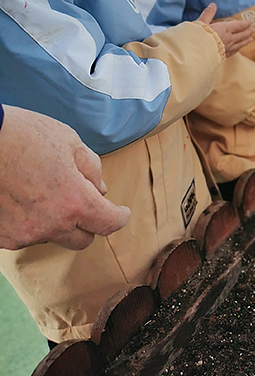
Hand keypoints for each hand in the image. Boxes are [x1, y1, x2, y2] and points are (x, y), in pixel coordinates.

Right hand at [0, 106, 130, 250]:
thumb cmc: (23, 135)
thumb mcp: (68, 140)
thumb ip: (90, 167)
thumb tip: (99, 187)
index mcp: (74, 201)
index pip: (107, 223)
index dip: (119, 217)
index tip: (121, 213)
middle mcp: (50, 225)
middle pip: (82, 240)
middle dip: (88, 222)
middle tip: (83, 200)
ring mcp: (23, 235)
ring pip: (52, 236)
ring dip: (56, 221)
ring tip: (44, 191)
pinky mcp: (2, 237)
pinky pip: (26, 235)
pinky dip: (31, 222)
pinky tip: (23, 199)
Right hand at [197, 3, 254, 56]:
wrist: (196, 54)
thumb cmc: (198, 37)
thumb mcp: (201, 22)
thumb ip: (208, 14)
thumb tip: (213, 5)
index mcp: (224, 29)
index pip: (238, 25)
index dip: (246, 23)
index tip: (251, 21)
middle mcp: (228, 39)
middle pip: (241, 35)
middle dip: (248, 32)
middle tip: (253, 29)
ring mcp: (227, 48)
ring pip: (239, 44)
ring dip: (245, 41)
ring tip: (250, 39)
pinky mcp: (223, 56)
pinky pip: (234, 51)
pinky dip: (238, 48)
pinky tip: (238, 49)